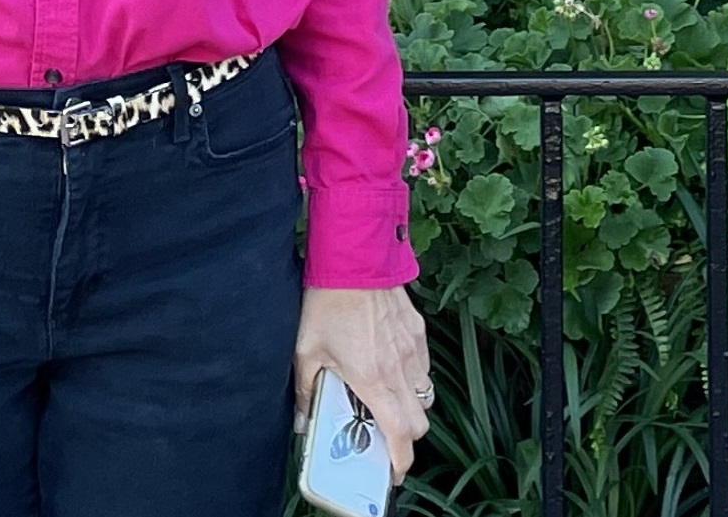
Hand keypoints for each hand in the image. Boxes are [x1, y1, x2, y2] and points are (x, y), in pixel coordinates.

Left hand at [294, 285, 431, 481]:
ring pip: (425, 396)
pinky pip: (425, 368)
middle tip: (385, 437)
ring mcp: (414, 350)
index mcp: (374, 380)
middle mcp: (400, 370)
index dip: (399, 461)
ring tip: (387, 401)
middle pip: (419, 424)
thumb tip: (302, 421)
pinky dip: (414, 378)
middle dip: (405, 438)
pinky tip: (391, 367)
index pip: (399, 435)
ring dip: (411, 408)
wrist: (354, 257)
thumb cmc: (327, 302)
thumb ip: (305, 390)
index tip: (391, 471)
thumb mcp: (306, 349)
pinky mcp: (418, 332)